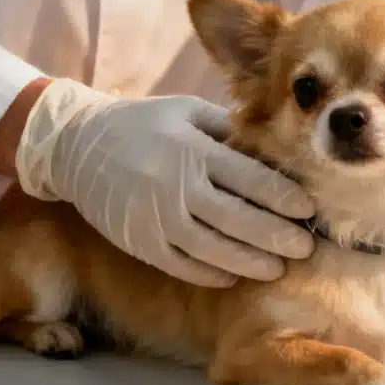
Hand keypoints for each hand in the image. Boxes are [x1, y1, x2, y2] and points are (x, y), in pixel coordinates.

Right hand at [13, 78, 316, 286]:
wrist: (75, 146)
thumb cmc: (143, 123)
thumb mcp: (186, 111)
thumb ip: (229, 129)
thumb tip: (276, 150)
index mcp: (192, 149)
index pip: (250, 178)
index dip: (283, 197)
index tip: (309, 209)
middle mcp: (174, 185)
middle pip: (238, 219)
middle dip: (277, 236)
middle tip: (308, 247)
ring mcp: (154, 217)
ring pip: (213, 249)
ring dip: (250, 261)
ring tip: (278, 267)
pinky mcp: (138, 241)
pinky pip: (182, 265)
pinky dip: (212, 273)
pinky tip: (236, 273)